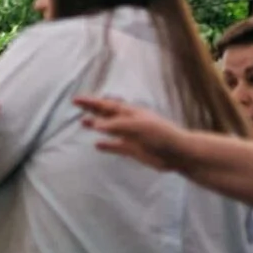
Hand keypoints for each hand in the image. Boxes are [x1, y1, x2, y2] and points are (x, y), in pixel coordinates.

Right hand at [74, 95, 195, 171]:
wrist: (177, 153)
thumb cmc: (159, 134)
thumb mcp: (136, 126)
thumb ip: (115, 125)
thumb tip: (94, 124)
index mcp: (129, 112)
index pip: (106, 105)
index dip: (90, 102)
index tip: (75, 99)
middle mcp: (128, 121)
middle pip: (106, 113)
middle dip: (91, 109)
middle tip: (75, 105)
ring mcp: (130, 135)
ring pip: (109, 129)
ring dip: (96, 125)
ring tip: (82, 123)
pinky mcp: (133, 149)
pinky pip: (116, 146)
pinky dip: (106, 145)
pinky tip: (96, 145)